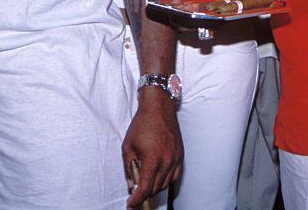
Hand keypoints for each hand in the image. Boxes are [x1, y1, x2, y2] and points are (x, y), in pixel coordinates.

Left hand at [122, 88, 181, 207]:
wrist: (159, 107)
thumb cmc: (142, 124)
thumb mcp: (128, 146)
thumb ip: (128, 168)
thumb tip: (131, 185)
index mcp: (153, 159)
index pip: (146, 189)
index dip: (137, 200)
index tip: (130, 204)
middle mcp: (167, 161)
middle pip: (156, 189)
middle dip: (144, 194)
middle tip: (134, 194)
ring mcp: (175, 158)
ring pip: (165, 184)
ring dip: (154, 188)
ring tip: (144, 184)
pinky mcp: (180, 155)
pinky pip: (174, 176)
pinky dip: (165, 181)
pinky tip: (157, 179)